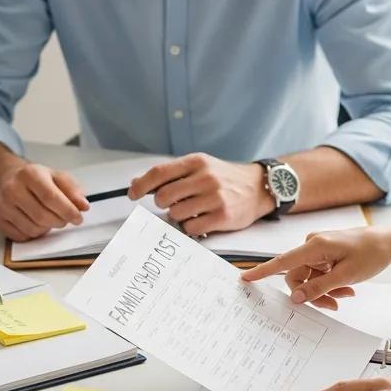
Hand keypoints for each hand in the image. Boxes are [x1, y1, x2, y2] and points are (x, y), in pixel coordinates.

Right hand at [0, 161, 88, 241]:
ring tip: (48, 217)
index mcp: (29, 174)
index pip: (51, 198)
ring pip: (33, 229)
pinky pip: (22, 236)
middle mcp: (12, 189)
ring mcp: (2, 206)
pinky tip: (34, 221)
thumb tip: (82, 206)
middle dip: (60, 221)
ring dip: (47, 228)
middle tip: (65, 218)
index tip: (78, 217)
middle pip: (43, 216)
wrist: (4, 179)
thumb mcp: (55, 176)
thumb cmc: (33, 179)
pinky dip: (34, 233)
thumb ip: (72, 189)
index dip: (68, 211)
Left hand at [128, 154, 274, 236]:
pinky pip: (191, 228)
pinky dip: (191, 227)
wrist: (258, 187)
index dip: (141, 186)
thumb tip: (136, 183)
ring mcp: (215, 197)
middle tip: (173, 204)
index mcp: (196, 162)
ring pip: (176, 214)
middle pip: (163, 196)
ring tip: (192, 210)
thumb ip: (171, 174)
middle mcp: (205, 177)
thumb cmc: (224, 178)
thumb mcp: (199, 167)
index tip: (132, 194)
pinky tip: (201, 220)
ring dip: (178, 216)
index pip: (159, 173)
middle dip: (163, 204)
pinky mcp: (222, 216)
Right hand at [241, 228, 390, 307]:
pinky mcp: (323, 254)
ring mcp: (317, 249)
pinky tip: (346, 287)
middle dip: (313, 293)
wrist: (389, 242)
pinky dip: (329, 283)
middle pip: (297, 277)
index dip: (262, 271)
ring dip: (325, 290)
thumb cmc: (371, 254)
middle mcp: (311, 245)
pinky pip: (317, 274)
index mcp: (314, 246)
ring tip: (346, 293)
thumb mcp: (346, 276)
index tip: (245, 278)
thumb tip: (295, 297)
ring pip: (308, 278)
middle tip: (335, 303)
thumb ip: (319, 287)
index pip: (282, 262)